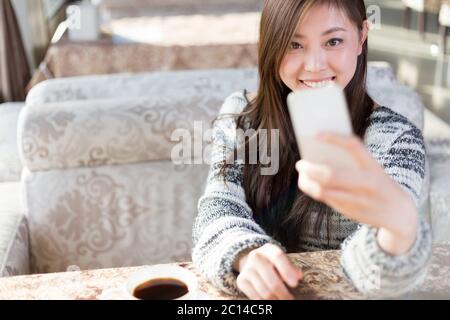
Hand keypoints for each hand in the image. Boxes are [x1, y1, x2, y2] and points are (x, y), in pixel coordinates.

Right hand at [235, 243, 301, 299]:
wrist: (252, 262)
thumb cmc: (272, 263)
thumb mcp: (282, 260)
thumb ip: (291, 267)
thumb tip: (298, 276)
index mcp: (268, 249)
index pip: (278, 257)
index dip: (287, 270)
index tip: (295, 283)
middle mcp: (255, 257)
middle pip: (272, 280)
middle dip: (284, 293)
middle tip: (290, 299)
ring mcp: (247, 269)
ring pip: (265, 292)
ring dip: (276, 300)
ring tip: (282, 300)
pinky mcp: (241, 281)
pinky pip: (256, 297)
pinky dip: (266, 301)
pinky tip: (272, 300)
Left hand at [296, 133, 417, 254]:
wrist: (400, 214)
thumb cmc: (381, 184)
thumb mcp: (374, 169)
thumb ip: (353, 162)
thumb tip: (321, 154)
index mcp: (374, 167)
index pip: (353, 146)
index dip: (334, 138)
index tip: (316, 134)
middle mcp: (367, 183)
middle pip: (331, 174)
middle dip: (311, 168)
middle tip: (301, 163)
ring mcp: (358, 200)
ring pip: (324, 190)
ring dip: (308, 182)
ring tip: (302, 174)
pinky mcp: (350, 211)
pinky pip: (326, 199)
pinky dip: (314, 190)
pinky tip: (309, 184)